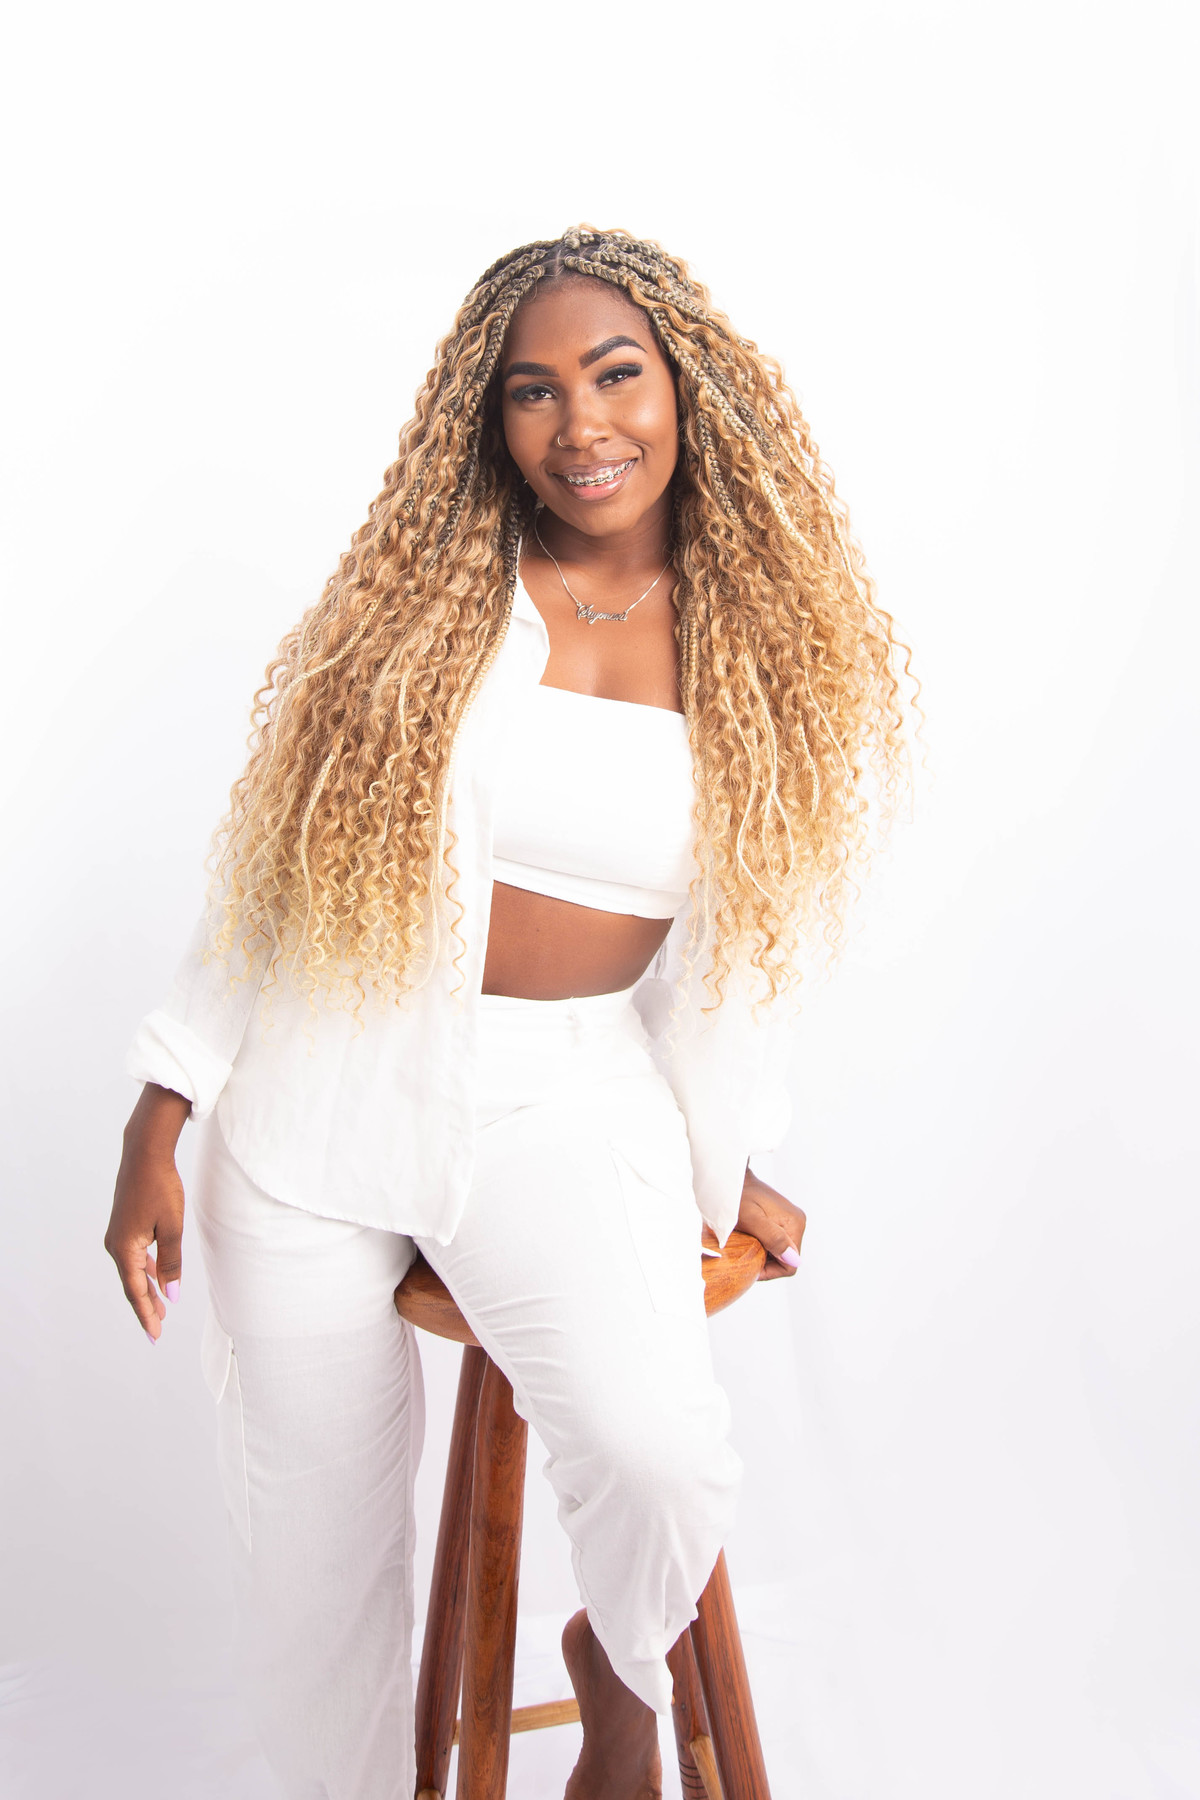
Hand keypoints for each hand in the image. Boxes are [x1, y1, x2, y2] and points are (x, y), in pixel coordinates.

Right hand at [105, 1084, 190, 1342]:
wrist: (145, 1155)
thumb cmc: (160, 1188)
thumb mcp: (171, 1228)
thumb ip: (171, 1263)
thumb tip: (171, 1294)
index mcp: (125, 1249)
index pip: (136, 1291)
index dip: (146, 1314)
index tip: (155, 1335)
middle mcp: (115, 1245)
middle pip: (132, 1284)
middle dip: (146, 1306)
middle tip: (158, 1330)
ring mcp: (117, 1235)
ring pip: (133, 1270)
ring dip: (147, 1289)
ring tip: (161, 1308)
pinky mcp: (123, 1225)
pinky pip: (134, 1256)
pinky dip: (145, 1270)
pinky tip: (157, 1276)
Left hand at [737, 1166, 805, 1279]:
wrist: (734, 1178)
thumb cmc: (738, 1196)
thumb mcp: (751, 1219)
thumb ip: (772, 1238)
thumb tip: (792, 1259)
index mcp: (794, 1224)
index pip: (790, 1265)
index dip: (770, 1271)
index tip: (750, 1265)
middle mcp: (798, 1222)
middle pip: (787, 1259)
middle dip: (767, 1263)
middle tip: (745, 1255)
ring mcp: (791, 1220)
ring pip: (781, 1251)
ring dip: (764, 1254)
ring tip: (746, 1247)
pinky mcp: (783, 1218)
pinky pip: (778, 1241)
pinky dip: (764, 1245)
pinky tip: (751, 1240)